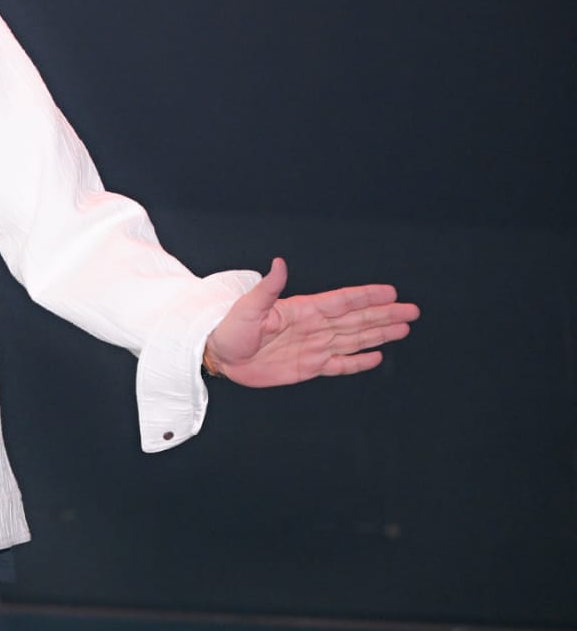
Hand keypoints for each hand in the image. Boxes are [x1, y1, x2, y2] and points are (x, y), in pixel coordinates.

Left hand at [205, 258, 418, 387]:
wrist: (219, 355)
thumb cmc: (230, 327)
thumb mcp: (248, 306)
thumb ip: (268, 287)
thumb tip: (280, 263)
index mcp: (302, 310)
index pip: (342, 301)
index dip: (366, 296)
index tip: (391, 292)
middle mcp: (314, 327)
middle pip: (357, 320)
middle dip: (385, 315)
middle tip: (412, 311)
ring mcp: (313, 347)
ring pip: (354, 339)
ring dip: (379, 334)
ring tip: (403, 328)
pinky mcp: (308, 367)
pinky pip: (339, 365)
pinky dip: (358, 362)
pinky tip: (376, 356)